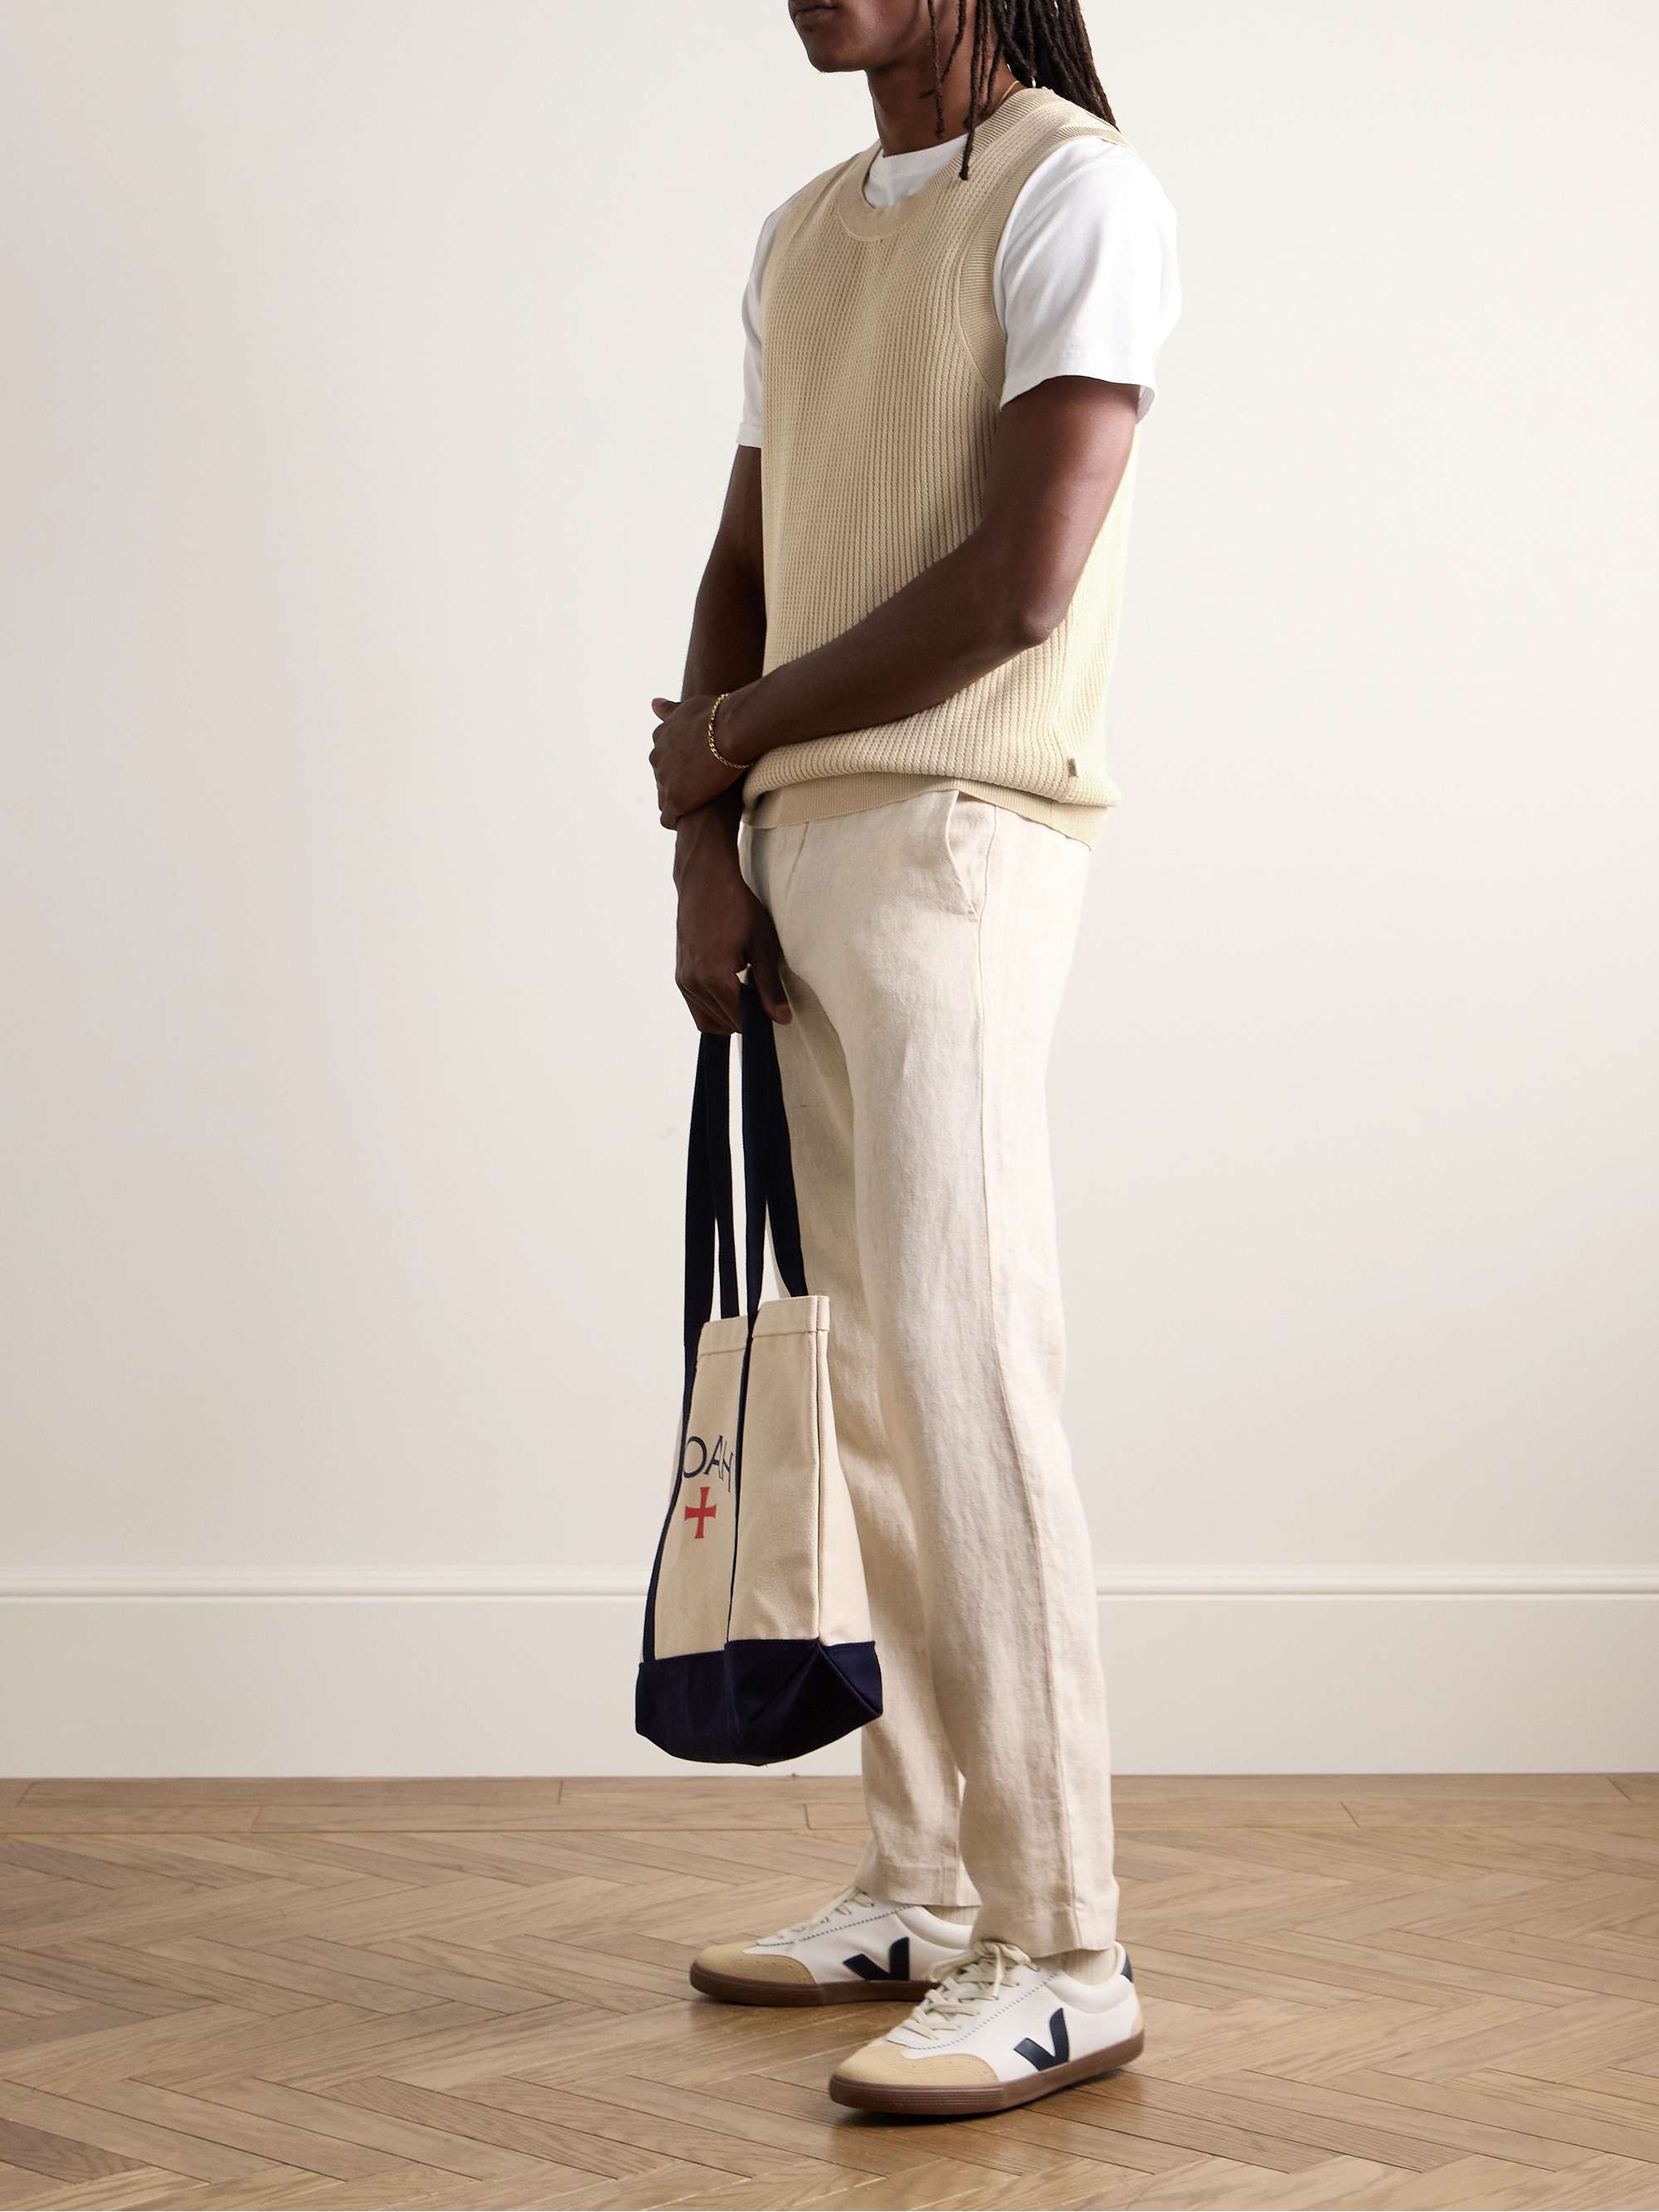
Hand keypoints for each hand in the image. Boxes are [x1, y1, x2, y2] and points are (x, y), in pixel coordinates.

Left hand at [650, 693, 745, 827]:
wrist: (733, 731)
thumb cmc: (717, 715)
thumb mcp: (688, 707)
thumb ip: (670, 709)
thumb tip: (652, 703)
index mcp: (661, 736)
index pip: (662, 757)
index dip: (680, 766)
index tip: (696, 769)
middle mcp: (657, 758)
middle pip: (662, 777)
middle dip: (678, 783)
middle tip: (702, 789)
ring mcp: (665, 780)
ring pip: (664, 798)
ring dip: (679, 802)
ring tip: (697, 809)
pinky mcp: (676, 800)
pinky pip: (668, 818)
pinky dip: (676, 821)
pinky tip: (689, 822)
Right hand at [674, 807, 789, 1033]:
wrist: (704, 880)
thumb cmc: (736, 906)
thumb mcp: (762, 944)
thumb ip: (769, 985)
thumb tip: (781, 1019)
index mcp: (713, 977)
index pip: (739, 1019)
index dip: (759, 1020)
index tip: (773, 1012)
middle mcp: (692, 983)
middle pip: (723, 1024)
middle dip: (745, 1018)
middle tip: (764, 999)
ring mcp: (683, 980)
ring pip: (707, 1020)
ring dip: (729, 1015)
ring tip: (748, 991)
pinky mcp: (679, 975)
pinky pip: (697, 1007)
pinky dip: (715, 1008)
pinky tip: (732, 987)